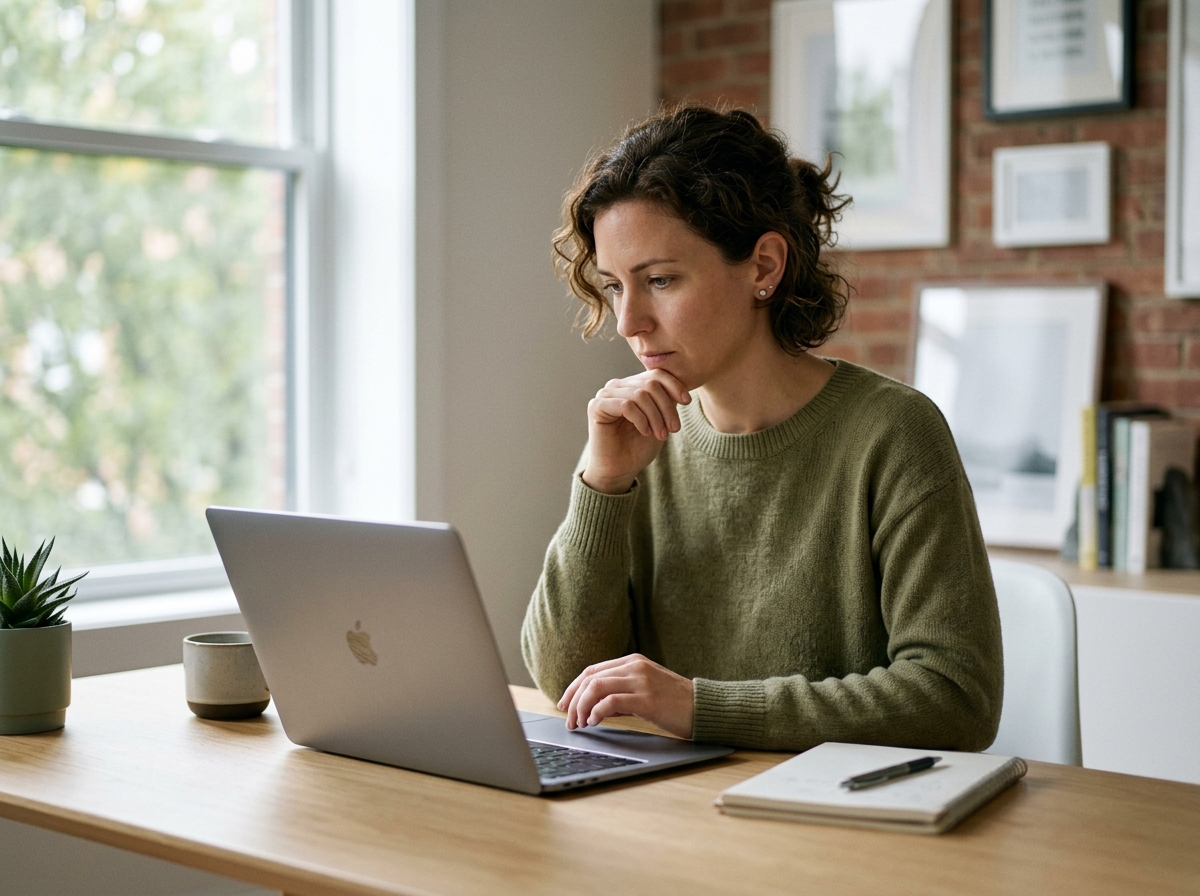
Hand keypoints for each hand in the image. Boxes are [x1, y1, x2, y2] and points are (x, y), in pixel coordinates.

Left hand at [557, 654, 694, 739]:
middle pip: (590, 678)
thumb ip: (620, 694)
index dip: (573, 687)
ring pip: (596, 687)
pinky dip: (597, 712)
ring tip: (580, 723)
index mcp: (633, 661)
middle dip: (573, 700)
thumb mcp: (645, 691)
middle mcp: (635, 667)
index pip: (593, 670)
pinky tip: (594, 722)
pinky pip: (610, 702)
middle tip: (569, 720)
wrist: (702, 708)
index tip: (564, 704)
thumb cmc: (674, 703)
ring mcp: (641, 681)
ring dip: (582, 707)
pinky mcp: (647, 699)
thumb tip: (593, 707)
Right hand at [582, 370, 690, 494]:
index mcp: (632, 385)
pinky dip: (641, 419)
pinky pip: (626, 405)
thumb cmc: (638, 447)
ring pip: (640, 395)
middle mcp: (617, 386)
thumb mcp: (660, 420)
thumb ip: (666, 401)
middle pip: (650, 384)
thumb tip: (680, 386)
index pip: (656, 374)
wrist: (619, 470)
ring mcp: (605, 394)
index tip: (686, 402)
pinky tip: (645, 432)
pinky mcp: (596, 406)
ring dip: (655, 417)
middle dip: (666, 407)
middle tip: (674, 429)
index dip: (674, 385)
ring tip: (660, 434)